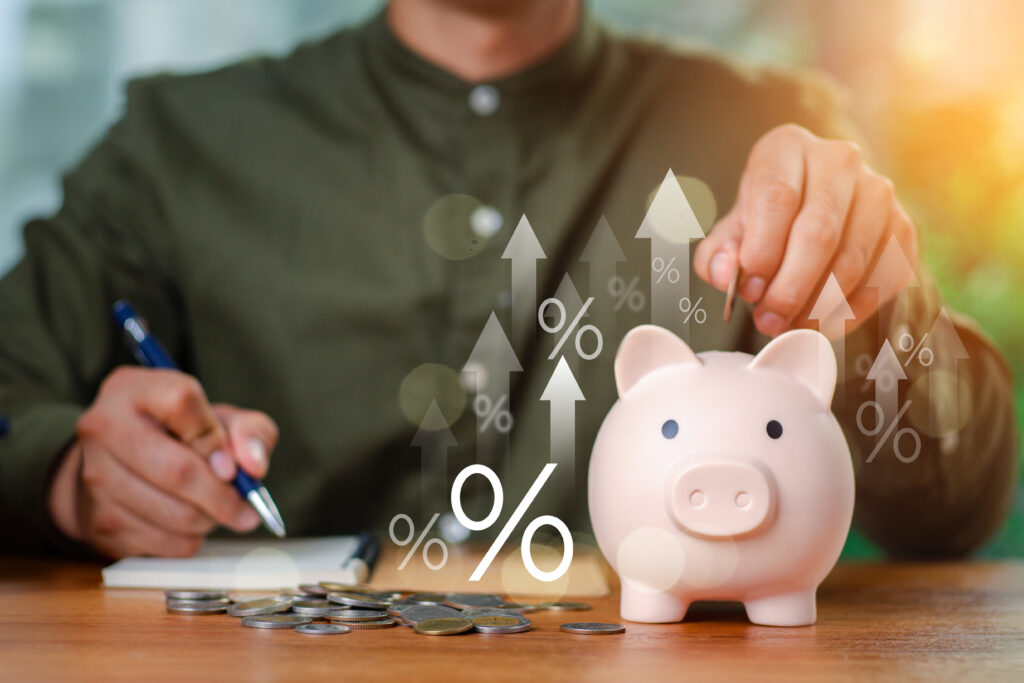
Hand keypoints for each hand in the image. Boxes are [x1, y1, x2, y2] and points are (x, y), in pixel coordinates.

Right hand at [47, 367, 277, 557]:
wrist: (123, 470)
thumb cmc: (182, 437)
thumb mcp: (221, 420)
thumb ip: (250, 431)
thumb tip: (253, 466)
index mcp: (133, 388)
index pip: (181, 401)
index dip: (216, 437)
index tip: (233, 464)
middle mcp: (104, 427)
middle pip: (178, 470)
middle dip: (223, 495)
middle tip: (245, 505)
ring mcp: (94, 476)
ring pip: (175, 513)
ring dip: (210, 520)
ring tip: (216, 510)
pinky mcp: (99, 521)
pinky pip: (163, 543)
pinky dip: (190, 540)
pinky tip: (190, 525)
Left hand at [694, 123, 917, 337]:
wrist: (811, 210)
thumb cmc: (764, 222)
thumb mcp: (731, 231)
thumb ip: (718, 255)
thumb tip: (726, 274)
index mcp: (787, 148)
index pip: (777, 197)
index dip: (762, 252)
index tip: (749, 290)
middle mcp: (839, 160)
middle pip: (818, 233)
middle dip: (789, 288)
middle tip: (768, 321)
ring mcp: (879, 193)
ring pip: (852, 260)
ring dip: (818, 305)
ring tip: (789, 326)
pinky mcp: (902, 228)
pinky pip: (882, 279)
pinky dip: (850, 311)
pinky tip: (822, 323)